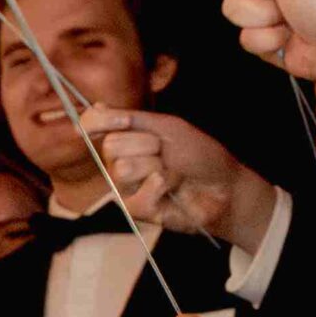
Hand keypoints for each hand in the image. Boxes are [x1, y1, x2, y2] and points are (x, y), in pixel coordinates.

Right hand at [80, 108, 281, 254]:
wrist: (222, 185)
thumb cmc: (199, 154)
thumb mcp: (167, 127)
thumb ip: (132, 118)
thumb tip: (97, 107)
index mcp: (126, 137)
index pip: (93, 124)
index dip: (99, 121)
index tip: (122, 120)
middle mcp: (119, 160)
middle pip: (111, 146)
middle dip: (147, 144)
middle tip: (166, 152)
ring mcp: (125, 187)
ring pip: (121, 169)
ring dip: (156, 166)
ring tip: (172, 173)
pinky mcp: (135, 209)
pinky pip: (136, 195)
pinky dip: (161, 187)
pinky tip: (172, 190)